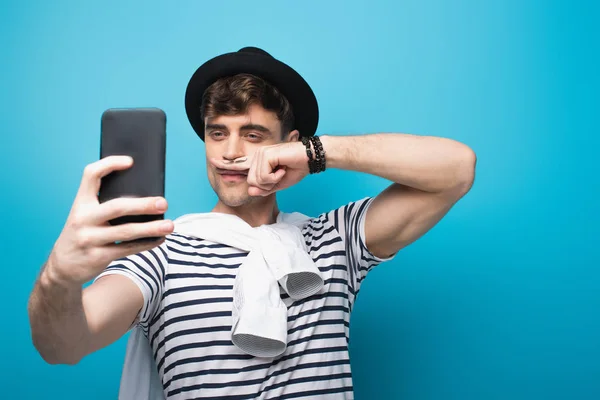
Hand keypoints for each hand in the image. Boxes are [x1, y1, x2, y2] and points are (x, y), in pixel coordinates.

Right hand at [46, 156, 173, 285]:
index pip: (91, 175)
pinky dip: (147, 244)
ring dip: (151, 228)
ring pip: (126, 231)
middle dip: (143, 205)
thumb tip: (145, 195)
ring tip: (170, 225)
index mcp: (80, 202)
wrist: (61, 267)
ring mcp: (89, 239)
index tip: (130, 161)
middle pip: (117, 207)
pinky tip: (160, 239)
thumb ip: (105, 205)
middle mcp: (83, 219)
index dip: (109, 164)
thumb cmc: (83, 233)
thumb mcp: (85, 216)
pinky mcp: (98, 256)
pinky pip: (127, 249)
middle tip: (163, 203)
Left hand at [210, 141, 309, 195]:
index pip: (239, 165)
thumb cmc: (296, 169)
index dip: (225, 165)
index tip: (212, 161)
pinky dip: (275, 177)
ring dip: (272, 182)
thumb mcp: (278, 184)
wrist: (309, 159)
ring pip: (256, 181)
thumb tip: (251, 192)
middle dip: (266, 186)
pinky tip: (282, 169)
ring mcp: (260, 154)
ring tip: (282, 172)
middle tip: (280, 177)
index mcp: (258, 162)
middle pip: (251, 182)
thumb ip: (264, 189)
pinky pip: (263, 176)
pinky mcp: (265, 155)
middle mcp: (256, 156)